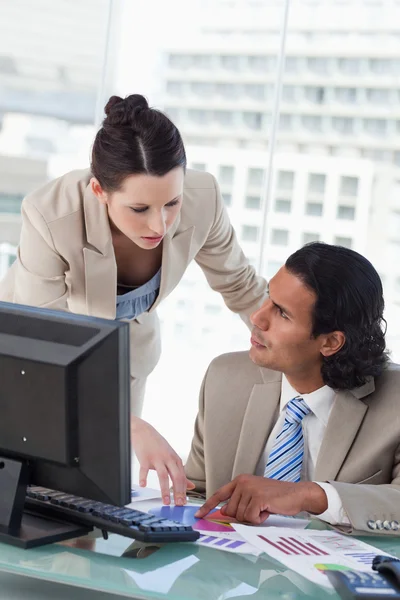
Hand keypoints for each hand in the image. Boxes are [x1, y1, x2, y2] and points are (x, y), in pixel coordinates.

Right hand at [131, 416, 194, 504]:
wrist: (144, 431)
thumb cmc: (158, 446)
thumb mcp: (171, 457)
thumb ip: (180, 472)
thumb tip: (191, 486)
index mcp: (175, 459)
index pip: (182, 477)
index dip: (184, 491)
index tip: (183, 503)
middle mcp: (168, 458)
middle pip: (176, 477)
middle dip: (178, 492)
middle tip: (178, 505)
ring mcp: (157, 458)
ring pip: (163, 476)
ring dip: (165, 490)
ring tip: (166, 502)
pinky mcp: (145, 457)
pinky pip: (144, 469)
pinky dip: (143, 477)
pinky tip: (143, 485)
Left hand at [194, 474, 327, 523]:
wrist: (296, 494)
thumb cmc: (275, 497)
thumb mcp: (254, 497)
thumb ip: (238, 502)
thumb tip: (224, 511)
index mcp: (240, 481)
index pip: (219, 494)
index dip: (208, 506)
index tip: (199, 515)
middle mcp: (242, 483)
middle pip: (231, 511)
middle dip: (244, 516)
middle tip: (258, 509)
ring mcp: (250, 489)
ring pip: (240, 516)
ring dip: (253, 517)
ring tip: (264, 508)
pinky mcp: (258, 498)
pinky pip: (251, 518)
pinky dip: (259, 519)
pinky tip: (267, 511)